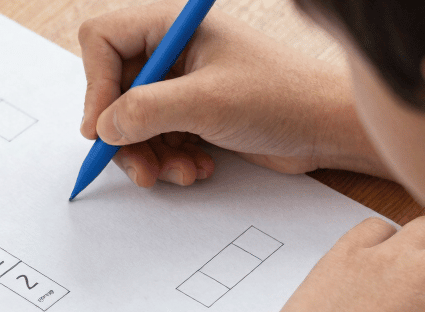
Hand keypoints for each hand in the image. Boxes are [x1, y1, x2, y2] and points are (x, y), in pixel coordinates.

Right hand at [78, 1, 389, 186]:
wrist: (329, 129)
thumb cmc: (282, 98)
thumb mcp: (206, 103)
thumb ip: (145, 111)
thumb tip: (102, 128)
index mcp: (171, 26)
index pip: (102, 42)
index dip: (95, 85)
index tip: (101, 128)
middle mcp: (172, 51)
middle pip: (113, 90)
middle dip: (125, 134)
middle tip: (140, 168)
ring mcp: (182, 83)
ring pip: (133, 122)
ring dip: (149, 154)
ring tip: (179, 173)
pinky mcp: (194, 114)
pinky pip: (157, 139)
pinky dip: (169, 159)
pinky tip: (198, 169)